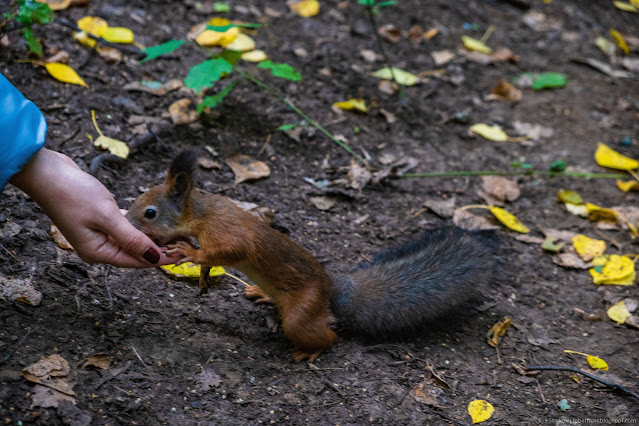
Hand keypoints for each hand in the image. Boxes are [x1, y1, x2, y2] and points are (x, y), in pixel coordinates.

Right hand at [9, 148, 181, 267]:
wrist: (46, 172)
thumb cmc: (73, 194)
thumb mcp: (107, 217)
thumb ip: (131, 238)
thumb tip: (153, 258)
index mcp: (97, 252)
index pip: (136, 261)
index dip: (160, 259)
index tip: (182, 255)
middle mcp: (97, 247)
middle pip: (134, 253)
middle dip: (157, 248)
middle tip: (182, 242)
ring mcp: (97, 233)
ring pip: (130, 239)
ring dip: (148, 236)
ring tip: (172, 232)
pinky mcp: (98, 219)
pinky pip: (122, 226)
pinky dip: (136, 224)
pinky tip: (150, 220)